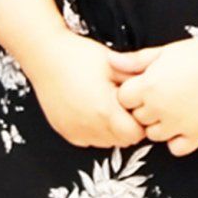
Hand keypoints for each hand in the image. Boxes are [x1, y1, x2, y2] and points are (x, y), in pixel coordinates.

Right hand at [18, 31, 145, 149]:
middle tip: (121, 104)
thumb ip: (136, 82)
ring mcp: (75, 131)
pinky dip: (93, 129)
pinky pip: (87, 139)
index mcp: (106, 111)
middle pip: (122, 141)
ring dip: (110, 130)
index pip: (136, 134)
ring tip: (104, 105)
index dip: (139, 121)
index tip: (135, 106)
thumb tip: (154, 95)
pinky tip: (88, 109)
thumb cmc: (80, 56)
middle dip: (126, 126)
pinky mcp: (64, 131)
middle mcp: (90, 127)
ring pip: (105, 142)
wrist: (44, 54)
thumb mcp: (114, 65)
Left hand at [109, 36, 197, 156]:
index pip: (122, 99)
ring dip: (159, 125)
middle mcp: (160, 109)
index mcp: (149, 86)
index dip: (132, 93)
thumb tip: (110, 60)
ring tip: (174, 108)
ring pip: (154, 135)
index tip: (143, 86)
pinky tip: (185, 124)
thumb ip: (135, 61)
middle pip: (137, 118)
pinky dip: (178, 140)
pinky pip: (177, 148)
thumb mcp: (163, 52)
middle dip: (144, 108)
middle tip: (161, 95)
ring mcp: (179, 124)